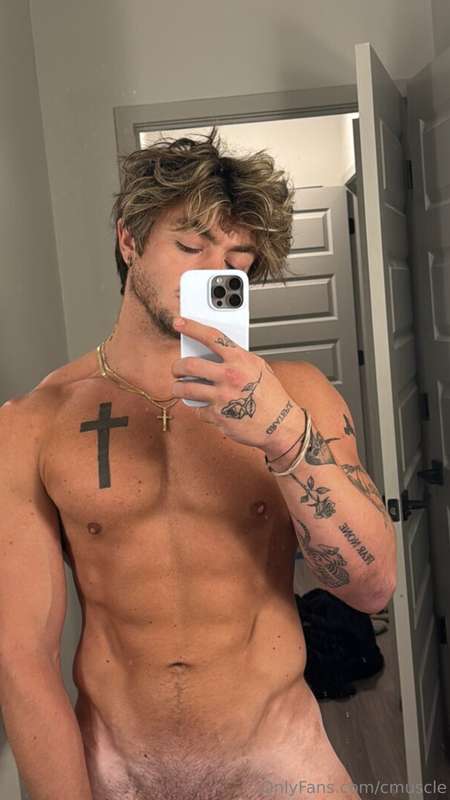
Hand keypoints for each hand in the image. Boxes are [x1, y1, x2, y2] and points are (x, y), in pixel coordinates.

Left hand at [171, 316, 305, 451]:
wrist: (280, 424)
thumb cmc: (271, 396)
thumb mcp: (259, 368)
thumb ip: (236, 359)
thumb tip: (211, 354)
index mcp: (240, 360)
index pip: (211, 337)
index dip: (192, 327)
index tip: (179, 323)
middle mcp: (230, 376)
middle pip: (189, 364)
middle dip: (177, 367)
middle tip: (176, 370)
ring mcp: (222, 397)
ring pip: (185, 389)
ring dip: (178, 388)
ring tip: (179, 387)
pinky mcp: (218, 416)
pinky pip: (197, 409)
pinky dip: (198, 408)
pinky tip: (205, 406)